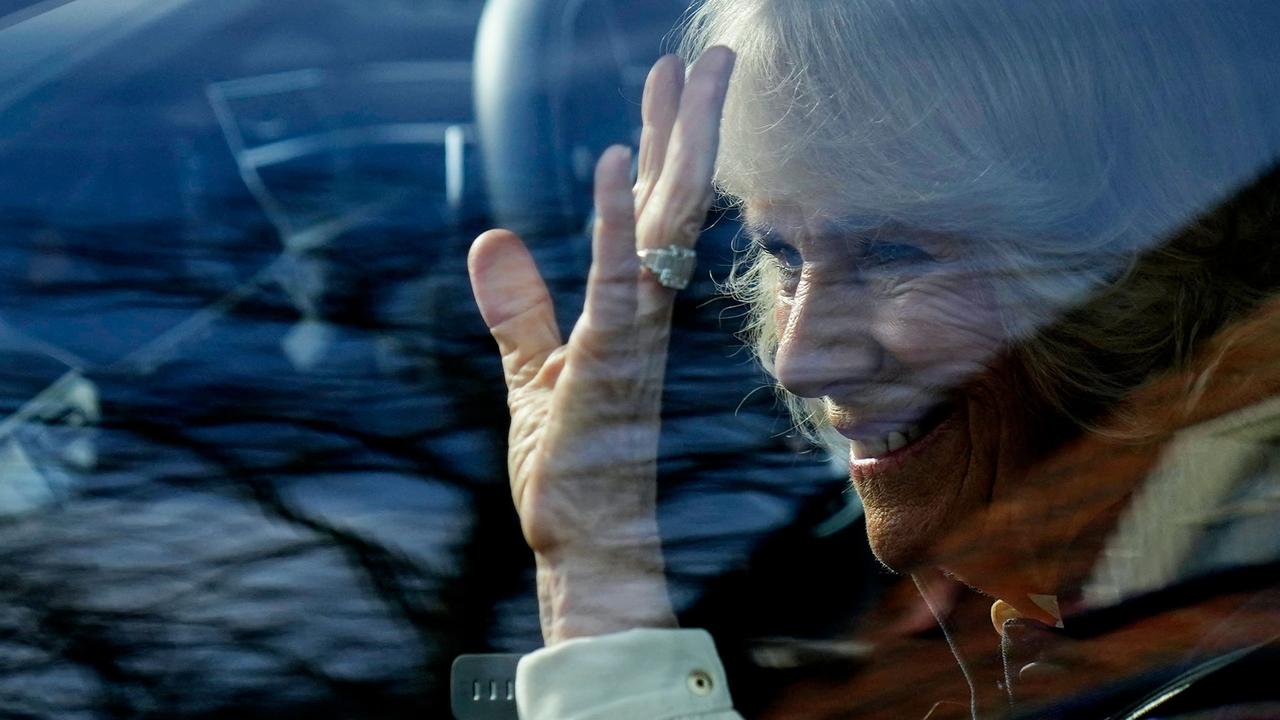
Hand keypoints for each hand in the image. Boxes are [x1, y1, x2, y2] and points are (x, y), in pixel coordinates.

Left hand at [468, 47, 735, 643]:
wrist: (587, 547)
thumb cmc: (572, 470)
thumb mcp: (533, 374)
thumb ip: (519, 306)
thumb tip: (493, 238)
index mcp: (633, 313)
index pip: (652, 214)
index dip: (662, 148)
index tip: (670, 89)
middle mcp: (648, 316)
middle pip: (675, 203)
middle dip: (691, 127)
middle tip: (711, 57)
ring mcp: (636, 338)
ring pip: (665, 227)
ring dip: (676, 149)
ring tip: (688, 78)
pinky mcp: (610, 365)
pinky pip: (619, 282)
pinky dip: (613, 221)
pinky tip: (613, 161)